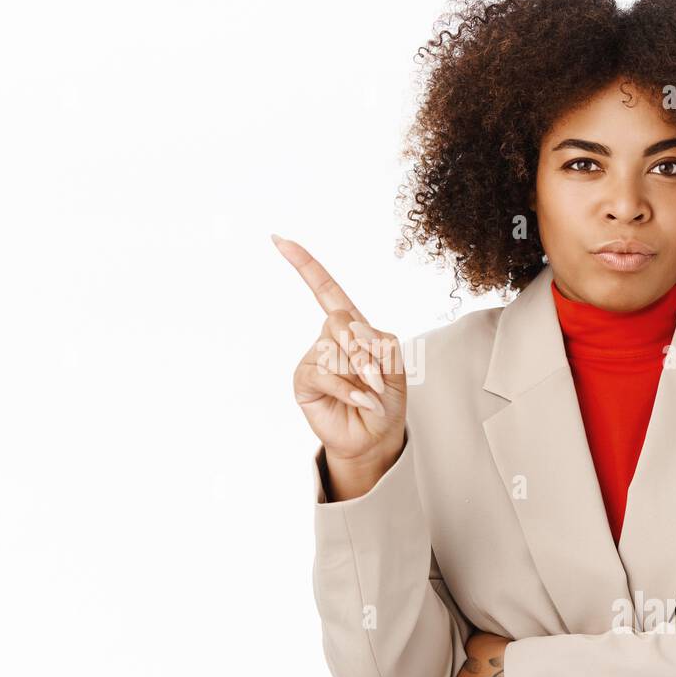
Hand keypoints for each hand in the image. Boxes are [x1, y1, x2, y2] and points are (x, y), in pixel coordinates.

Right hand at [275, 234, 407, 492]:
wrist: (375, 437)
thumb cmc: (385, 400)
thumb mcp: (396, 368)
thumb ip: (381, 344)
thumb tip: (351, 336)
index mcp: (353, 327)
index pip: (326, 290)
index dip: (305, 265)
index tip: (279, 239)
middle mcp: (329, 338)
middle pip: (340, 320)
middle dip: (364, 349)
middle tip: (378, 378)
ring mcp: (314, 358)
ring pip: (334, 350)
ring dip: (360, 374)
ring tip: (372, 394)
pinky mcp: (304, 380)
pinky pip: (324, 373)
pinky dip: (348, 389)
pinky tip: (362, 402)